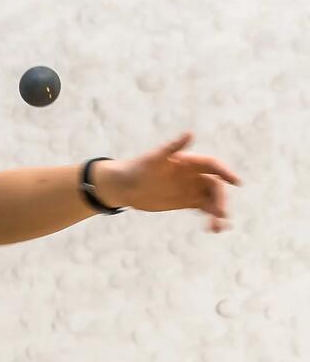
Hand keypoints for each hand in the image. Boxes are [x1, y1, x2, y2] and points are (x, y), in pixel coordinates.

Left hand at [99, 131, 244, 232]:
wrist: (125, 186)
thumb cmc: (138, 168)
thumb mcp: (155, 158)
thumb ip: (173, 147)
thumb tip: (190, 133)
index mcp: (190, 162)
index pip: (213, 165)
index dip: (225, 172)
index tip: (236, 182)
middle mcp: (194, 175)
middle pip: (215, 186)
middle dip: (220, 199)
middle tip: (221, 214)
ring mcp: (192, 189)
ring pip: (213, 200)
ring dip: (219, 212)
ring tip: (218, 227)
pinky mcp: (187, 201)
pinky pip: (205, 209)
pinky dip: (211, 218)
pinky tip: (214, 228)